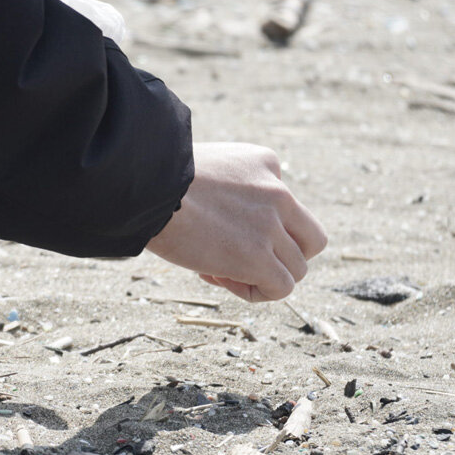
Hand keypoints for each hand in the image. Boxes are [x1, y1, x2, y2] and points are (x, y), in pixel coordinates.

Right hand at [146, 142, 326, 301]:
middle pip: (309, 238)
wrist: (144, 184)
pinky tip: (222, 280)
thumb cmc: (156, 176)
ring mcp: (271, 227)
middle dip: (281, 254)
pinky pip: (281, 287)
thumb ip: (229, 186)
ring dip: (263, 276)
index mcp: (265, 162)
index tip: (219, 229)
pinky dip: (259, 292)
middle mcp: (278, 192)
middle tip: (244, 259)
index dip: (257, 227)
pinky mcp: (258, 257)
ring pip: (297, 267)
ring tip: (221, 271)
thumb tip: (222, 223)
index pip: (284, 205)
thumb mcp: (206, 165)